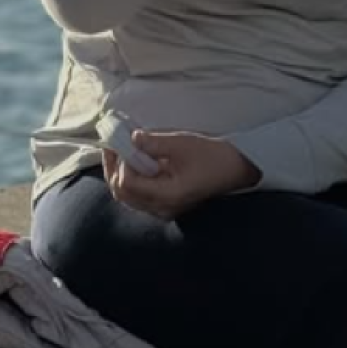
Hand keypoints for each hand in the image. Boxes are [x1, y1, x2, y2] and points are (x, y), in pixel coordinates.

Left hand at [102, 130, 261, 219]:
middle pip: (122, 194)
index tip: (122, 140)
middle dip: (113, 167)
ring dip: (119, 172)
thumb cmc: (211, 156)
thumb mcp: (181, 144)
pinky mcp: (165, 204)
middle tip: (111, 143)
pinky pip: (138, 195)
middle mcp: (162, 208)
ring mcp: (163, 209)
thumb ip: (153, 142)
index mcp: (167, 196)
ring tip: (119, 149)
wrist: (235, 169)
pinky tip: (132, 160)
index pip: (128, 183)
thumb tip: (130, 137)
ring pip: (128, 196)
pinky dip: (130, 177)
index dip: (121, 161)